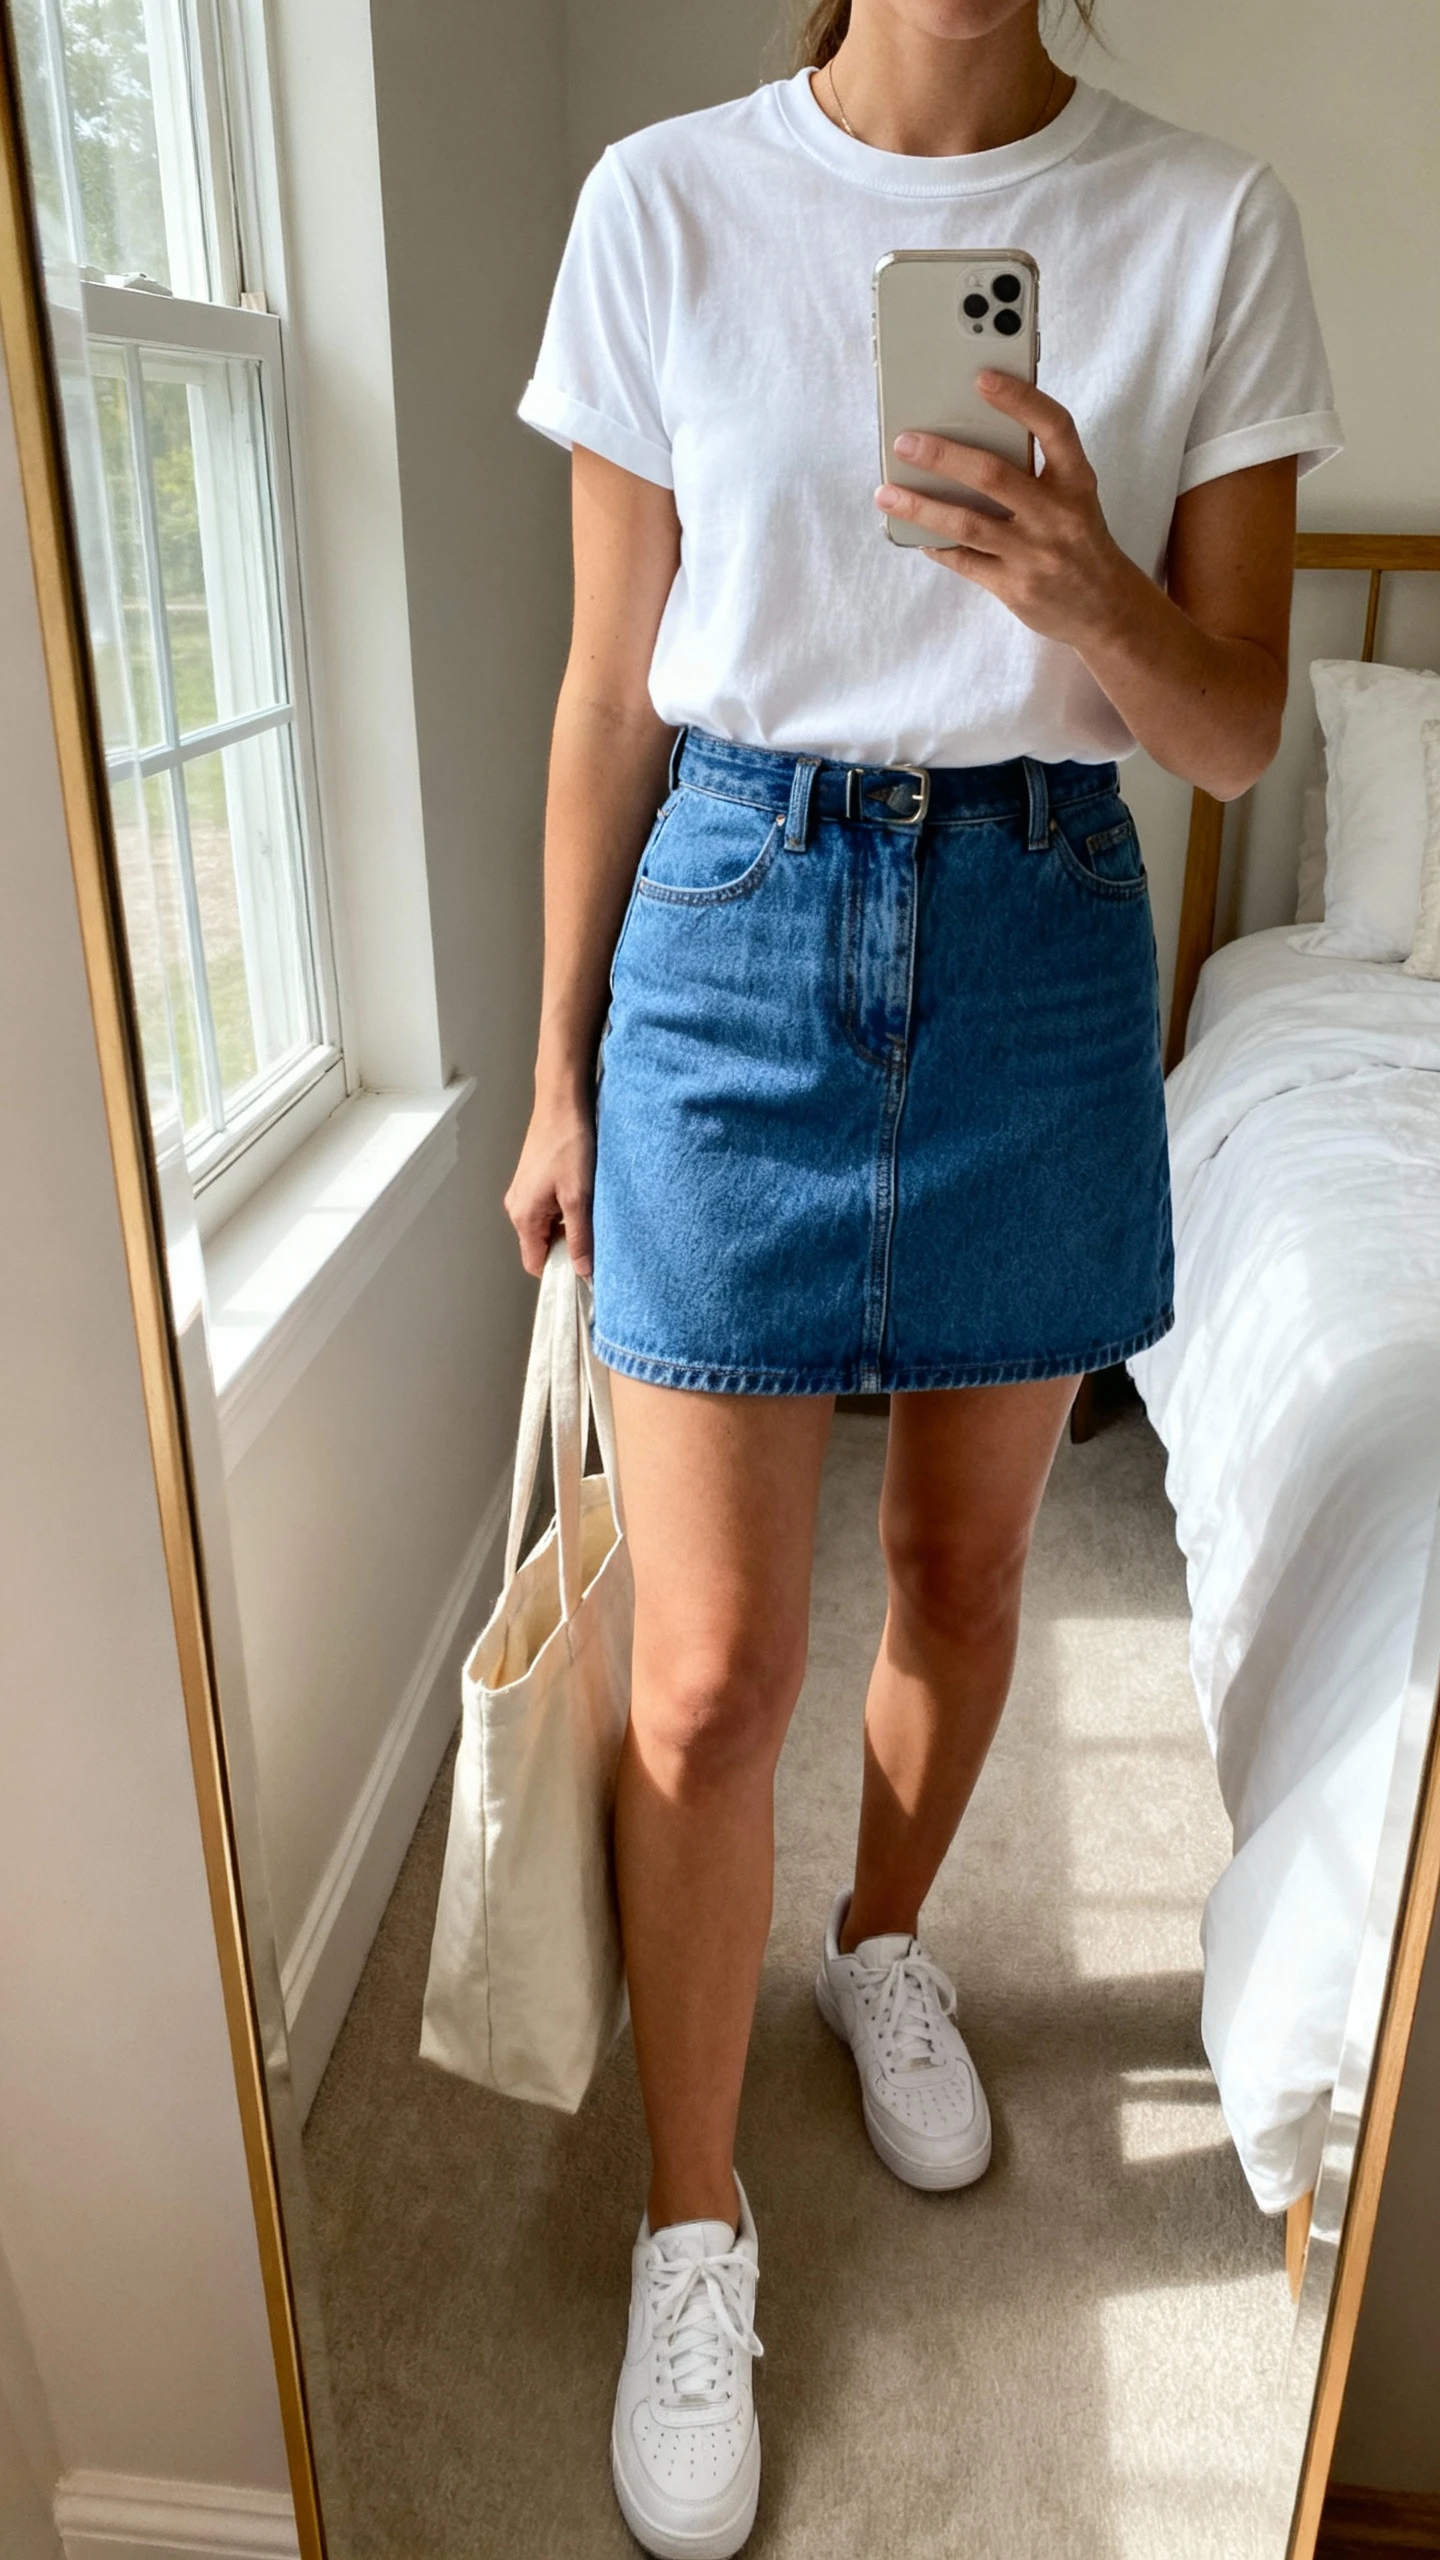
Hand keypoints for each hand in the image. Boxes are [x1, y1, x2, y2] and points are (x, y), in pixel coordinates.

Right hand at [504, 1091, 595, 1278]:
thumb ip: (580, 1237)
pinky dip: (566, 1209)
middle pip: (541, 1245)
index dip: (559, 1271)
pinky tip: (585, 1195)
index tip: (584, 1270)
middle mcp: (517, 1207)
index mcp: (524, 1216)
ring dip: (569, 1226)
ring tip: (592, 1212)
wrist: (562, 1103)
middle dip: (568, 1248)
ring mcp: (524, 1192)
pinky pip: (549, 1207)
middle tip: (596, 1238)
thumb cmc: (568, 1144)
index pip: (535, 1264)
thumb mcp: (579, 1197)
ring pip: (547, 1225)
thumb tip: (583, 1271)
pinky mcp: (533, 1180)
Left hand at [876, 373, 1138, 649]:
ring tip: (886, 493)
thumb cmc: (1079, 538)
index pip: (1054, 427)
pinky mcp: (1014, 587)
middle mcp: (1057, 515)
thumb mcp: (1074, 496)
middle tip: (904, 442)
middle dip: (942, 456)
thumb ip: (1036, 469)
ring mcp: (1034, 554)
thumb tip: (969, 435)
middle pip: (992, 475)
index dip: (1020, 399)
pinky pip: (963, 561)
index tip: (982, 378)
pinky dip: (935, 544)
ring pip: (966, 523)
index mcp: (1077, 481)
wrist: (1105, 608)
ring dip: (920, 505)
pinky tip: (914, 531)